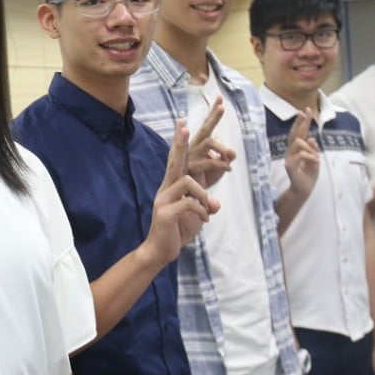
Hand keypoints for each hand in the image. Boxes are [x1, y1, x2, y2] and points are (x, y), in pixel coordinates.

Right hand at [145, 121, 220, 267]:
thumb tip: (215, 204)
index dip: (180, 142)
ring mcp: (163, 199)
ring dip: (203, 194)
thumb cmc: (178, 230)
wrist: (159, 252)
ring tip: (207, 209)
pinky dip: (201, 210)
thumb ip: (205, 205)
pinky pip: (189, 203)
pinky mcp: (165, 213)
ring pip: (188, 182)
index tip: (182, 122)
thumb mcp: (196, 215)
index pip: (176, 160)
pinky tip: (204, 220)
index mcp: (172, 185)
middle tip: (184, 126)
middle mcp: (165, 188)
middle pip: (174, 160)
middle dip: (180, 143)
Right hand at [188, 97, 235, 188]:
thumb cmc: (201, 182)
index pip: (206, 127)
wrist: (183, 199)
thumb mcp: (217, 170)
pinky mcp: (190, 168)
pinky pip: (209, 162)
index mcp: (198, 147)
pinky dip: (221, 164)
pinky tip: (228, 168)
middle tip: (222, 107)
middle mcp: (192, 148)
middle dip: (213, 117)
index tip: (220, 98)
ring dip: (222, 146)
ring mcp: (190, 157)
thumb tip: (231, 153)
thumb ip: (224, 159)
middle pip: (204, 129)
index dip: (213, 113)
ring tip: (231, 153)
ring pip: (208, 143)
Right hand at [285, 108, 320, 196]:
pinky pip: (301, 155)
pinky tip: (317, 162)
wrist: (304, 190)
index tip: (306, 110)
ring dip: (311, 148)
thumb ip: (313, 150)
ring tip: (317, 158)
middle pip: (294, 133)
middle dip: (300, 122)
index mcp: (297, 150)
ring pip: (299, 143)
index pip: (299, 133)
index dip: (303, 122)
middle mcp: (291, 151)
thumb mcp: (314, 160)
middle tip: (305, 111)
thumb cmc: (308, 175)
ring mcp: (289, 158)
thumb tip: (312, 138)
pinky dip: (311, 157)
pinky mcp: (289, 165)